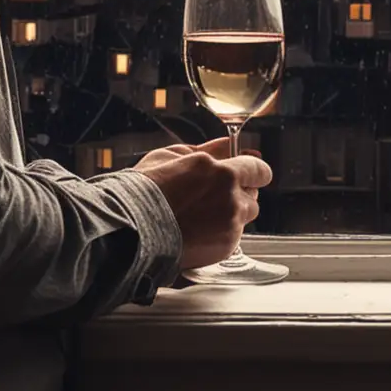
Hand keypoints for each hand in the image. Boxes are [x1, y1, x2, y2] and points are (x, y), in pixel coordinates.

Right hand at [134, 137, 271, 269]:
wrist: (131, 228)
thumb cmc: (145, 189)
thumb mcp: (174, 155)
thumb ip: (210, 149)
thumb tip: (231, 144)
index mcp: (221, 171)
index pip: (258, 169)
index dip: (254, 171)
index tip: (251, 174)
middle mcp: (231, 197)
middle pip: (253, 195)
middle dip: (240, 194)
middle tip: (213, 196)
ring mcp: (229, 224)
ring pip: (245, 217)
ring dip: (232, 214)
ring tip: (203, 215)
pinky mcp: (225, 247)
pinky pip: (233, 237)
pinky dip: (222, 233)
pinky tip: (198, 230)